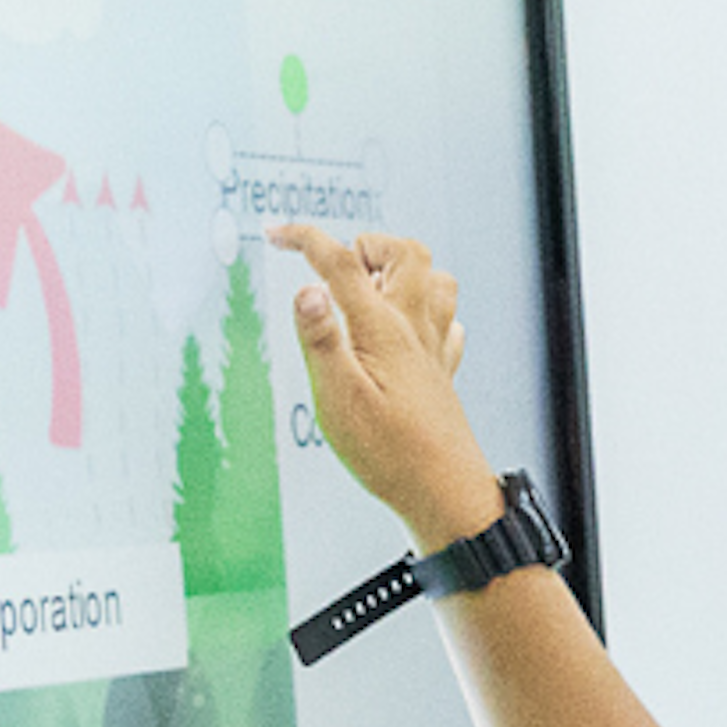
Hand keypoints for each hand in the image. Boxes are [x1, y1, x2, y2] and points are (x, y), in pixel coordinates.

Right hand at [266, 224, 491, 549]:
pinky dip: (428, 310)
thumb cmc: (391, 453)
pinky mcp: (442, 372)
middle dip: (368, 243)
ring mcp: (433, 349)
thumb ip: (321, 339)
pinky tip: (413, 328)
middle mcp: (414, 329)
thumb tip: (307, 289)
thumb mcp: (339, 398)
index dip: (306, 240)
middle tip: (338, 263)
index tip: (279, 235)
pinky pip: (447, 321)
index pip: (341, 264)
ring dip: (404, 270)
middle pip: (406, 253)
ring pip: (436, 280)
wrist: (444, 492)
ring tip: (373, 287)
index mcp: (382, 329)